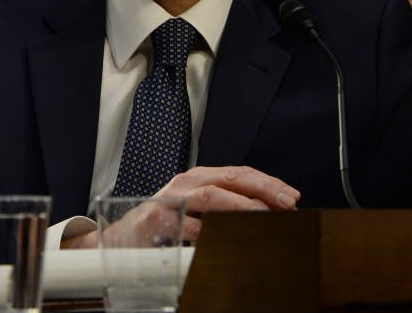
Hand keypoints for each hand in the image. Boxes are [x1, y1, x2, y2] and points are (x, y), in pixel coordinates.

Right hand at [61, 165, 299, 247]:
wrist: (119, 239)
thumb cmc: (162, 226)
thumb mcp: (195, 212)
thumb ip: (224, 209)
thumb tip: (266, 215)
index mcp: (198, 178)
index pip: (239, 173)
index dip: (267, 183)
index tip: (292, 197)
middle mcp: (186, 182)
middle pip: (230, 178)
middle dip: (262, 189)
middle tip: (287, 203)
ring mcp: (171, 199)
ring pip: (212, 196)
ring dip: (242, 206)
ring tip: (265, 216)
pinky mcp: (159, 220)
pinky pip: (191, 227)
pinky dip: (212, 233)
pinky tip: (228, 239)